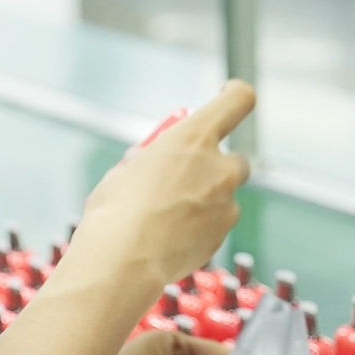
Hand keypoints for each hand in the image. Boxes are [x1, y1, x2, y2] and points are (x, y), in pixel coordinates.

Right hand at [72, 81, 255, 287]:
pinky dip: (201, 228)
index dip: (235, 95)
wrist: (123, 259)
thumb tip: (148, 163)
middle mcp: (218, 167)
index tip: (228, 95)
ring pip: (224, 197)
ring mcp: (225, 202)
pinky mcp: (223, 232)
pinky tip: (171, 237)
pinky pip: (216, 224)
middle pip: (236, 159)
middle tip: (189, 179)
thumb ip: (149, 161)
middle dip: (217, 168)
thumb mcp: (124, 171)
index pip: (238, 100)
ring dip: (206, 202)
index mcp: (193, 137)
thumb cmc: (116, 212)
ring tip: (168, 218)